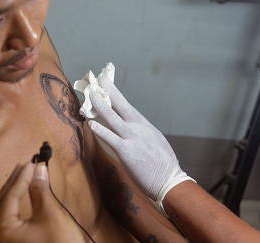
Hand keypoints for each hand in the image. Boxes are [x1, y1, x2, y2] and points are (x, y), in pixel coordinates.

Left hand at [0, 162, 83, 242]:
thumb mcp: (50, 215)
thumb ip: (40, 191)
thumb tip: (39, 168)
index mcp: (2, 231)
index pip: (10, 196)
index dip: (21, 177)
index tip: (31, 162)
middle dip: (11, 186)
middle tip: (25, 168)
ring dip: (0, 204)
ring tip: (13, 189)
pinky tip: (6, 216)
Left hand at [88, 75, 193, 212]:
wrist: (169, 180)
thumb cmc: (163, 164)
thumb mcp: (154, 141)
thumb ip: (141, 132)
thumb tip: (130, 128)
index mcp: (144, 125)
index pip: (126, 105)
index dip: (115, 93)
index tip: (106, 83)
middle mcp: (138, 127)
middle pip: (120, 104)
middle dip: (108, 90)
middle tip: (98, 78)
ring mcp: (132, 138)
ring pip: (112, 117)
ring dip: (100, 105)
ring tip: (90, 94)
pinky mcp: (126, 152)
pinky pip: (110, 138)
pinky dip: (100, 130)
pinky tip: (91, 124)